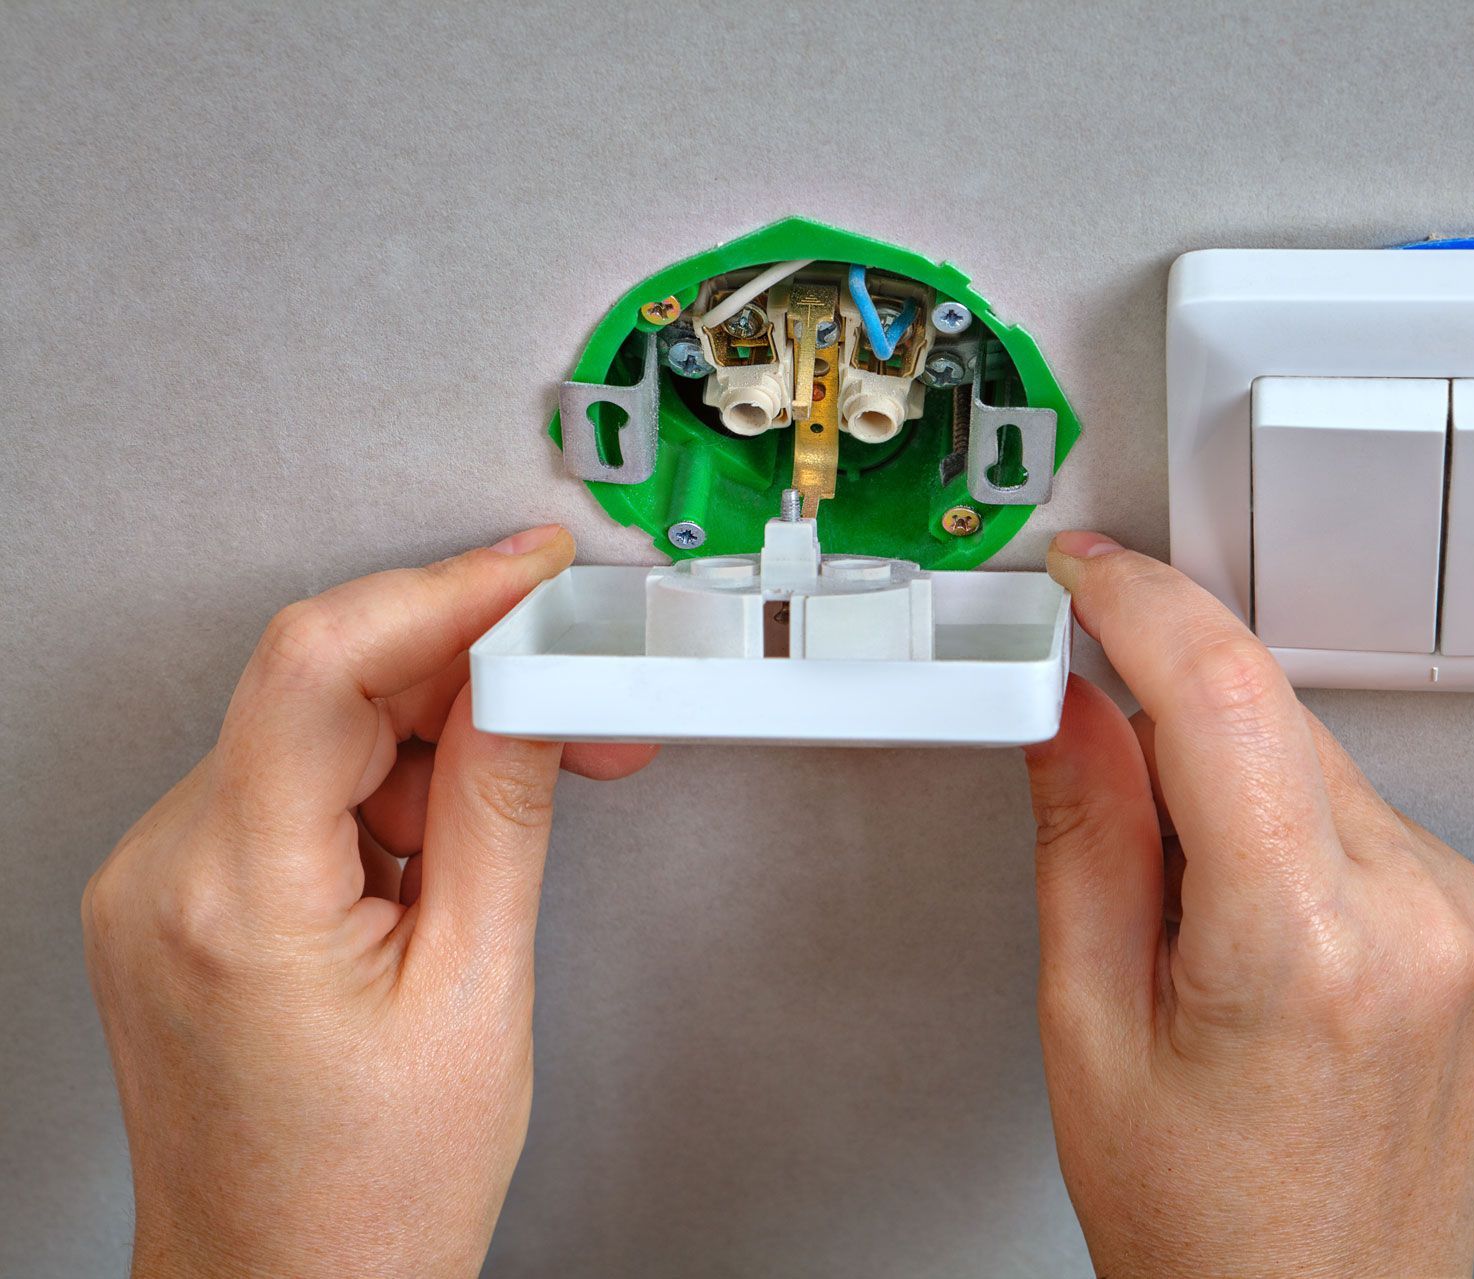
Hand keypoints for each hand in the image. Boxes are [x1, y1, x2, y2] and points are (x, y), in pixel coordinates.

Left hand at [82, 526, 654, 1278]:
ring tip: (535, 802)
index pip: (321, 666)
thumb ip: (504, 811)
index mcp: (234, 898)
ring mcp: (164, 883)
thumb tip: (534, 680)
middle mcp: (167, 873)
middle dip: (472, 680)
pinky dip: (394, 791)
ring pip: (322, 734)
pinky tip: (458, 842)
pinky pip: (300, 788)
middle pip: (327, 690)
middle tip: (588, 698)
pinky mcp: (187, 895)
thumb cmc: (366, 1198)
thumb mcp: (476, 993)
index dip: (444, 593)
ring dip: (441, 745)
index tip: (537, 574)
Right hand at [1025, 534, 1473, 1278]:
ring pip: (1318, 759)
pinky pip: (1370, 814)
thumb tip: (1070, 703)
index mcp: (1304, 946)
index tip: (1085, 571)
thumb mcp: (1089, 1029)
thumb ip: (1083, 838)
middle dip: (1167, 716)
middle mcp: (1420, 917)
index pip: (1221, 692)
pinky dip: (1296, 827)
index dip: (1138, 601)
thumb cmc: (1209, 1227)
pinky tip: (1260, 928)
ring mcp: (1473, 920)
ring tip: (1192, 925)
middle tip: (1097, 786)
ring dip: (1234, 782)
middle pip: (1269, 717)